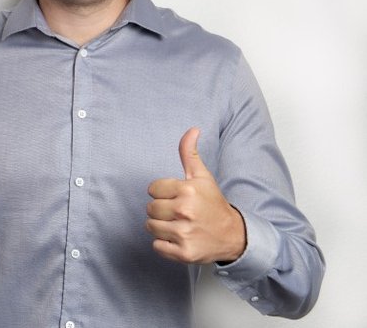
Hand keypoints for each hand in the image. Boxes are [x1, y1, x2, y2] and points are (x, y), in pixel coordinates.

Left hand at [145, 128, 245, 263]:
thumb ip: (190, 153)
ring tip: (179, 225)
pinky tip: (179, 238)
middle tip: (179, 213)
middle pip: (150, 208)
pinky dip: (164, 244)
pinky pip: (156, 246)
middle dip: (161, 210)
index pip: (153, 189)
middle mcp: (185, 211)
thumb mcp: (202, 177)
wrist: (233, 235)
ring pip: (150, 226)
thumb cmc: (213, 204)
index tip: (177, 197)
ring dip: (161, 227)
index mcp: (188, 190)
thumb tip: (192, 129)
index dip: (162, 192)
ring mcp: (184, 233)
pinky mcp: (183, 253)